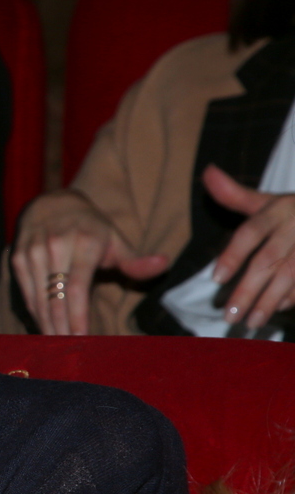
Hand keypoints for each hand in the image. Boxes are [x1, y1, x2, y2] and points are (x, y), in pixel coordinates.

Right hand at [11, 189, 168, 334]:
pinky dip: (35, 314)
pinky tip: (44, 328)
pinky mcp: (17, 259)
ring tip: (55, 346)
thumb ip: (135, 260)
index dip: (78, 316)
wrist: (51, 204)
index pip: (77, 288)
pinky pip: (26, 294)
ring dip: (46, 325)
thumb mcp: (115, 239)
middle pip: (55, 298)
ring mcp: (32, 253)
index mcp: (83, 243)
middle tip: (68, 352)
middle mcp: (54, 247)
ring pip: (38, 299)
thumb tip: (163, 264)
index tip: (81, 339)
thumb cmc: (90, 228)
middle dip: (61, 328)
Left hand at [204, 164, 294, 329]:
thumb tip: (207, 171)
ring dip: (270, 301)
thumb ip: (235, 194)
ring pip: (290, 275)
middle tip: (228, 315)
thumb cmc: (294, 209)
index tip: (215, 279)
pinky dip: (293, 296)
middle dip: (248, 289)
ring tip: (250, 322)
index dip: (233, 254)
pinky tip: (278, 310)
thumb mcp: (268, 199)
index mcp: (278, 210)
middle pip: (268, 260)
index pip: (251, 232)